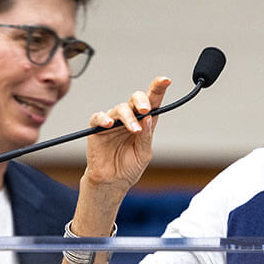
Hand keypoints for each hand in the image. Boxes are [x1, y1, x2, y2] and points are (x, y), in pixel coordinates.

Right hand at [81, 76, 171, 203]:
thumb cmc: (129, 167)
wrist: (112, 182)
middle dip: (142, 100)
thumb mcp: (143, 153)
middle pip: (135, 99)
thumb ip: (146, 135)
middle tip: (146, 110)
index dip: (158, 89)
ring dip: (128, 117)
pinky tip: (109, 124)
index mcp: (144, 123)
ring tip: (134, 130)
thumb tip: (147, 117)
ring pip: (120, 108)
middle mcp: (129, 119)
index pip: (153, 102)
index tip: (165, 80)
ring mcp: (113, 122)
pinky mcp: (97, 129)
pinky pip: (98, 117)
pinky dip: (103, 118)